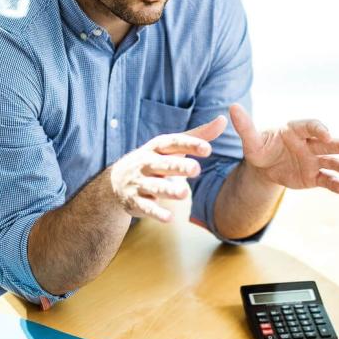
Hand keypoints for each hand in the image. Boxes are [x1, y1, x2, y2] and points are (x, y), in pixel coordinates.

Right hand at [109, 116, 226, 221]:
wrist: (115, 182)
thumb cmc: (153, 160)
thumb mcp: (171, 147)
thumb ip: (197, 135)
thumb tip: (222, 120)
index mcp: (156, 148)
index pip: (173, 143)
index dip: (190, 145)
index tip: (208, 149)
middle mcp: (146, 163)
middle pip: (163, 164)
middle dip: (178, 167)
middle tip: (196, 169)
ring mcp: (140, 183)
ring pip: (155, 187)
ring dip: (168, 190)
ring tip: (184, 193)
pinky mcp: (136, 202)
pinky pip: (146, 208)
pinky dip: (157, 213)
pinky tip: (169, 218)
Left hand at [229, 104, 338, 193]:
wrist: (264, 167)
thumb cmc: (259, 148)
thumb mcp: (251, 140)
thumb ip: (245, 126)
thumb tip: (232, 107)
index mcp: (296, 130)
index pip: (311, 126)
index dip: (319, 129)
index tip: (325, 135)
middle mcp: (309, 144)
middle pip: (328, 143)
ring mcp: (314, 160)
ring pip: (332, 162)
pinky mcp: (314, 176)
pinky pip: (326, 180)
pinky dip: (335, 184)